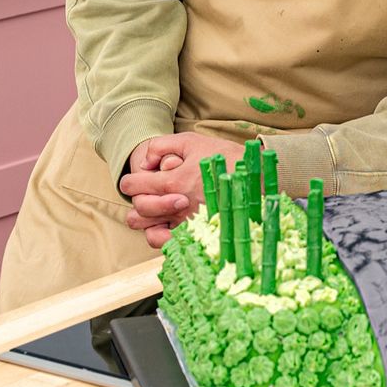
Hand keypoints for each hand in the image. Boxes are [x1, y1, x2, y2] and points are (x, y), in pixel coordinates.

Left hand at [121, 133, 243, 247]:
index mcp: (173, 181)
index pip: (133, 186)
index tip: (133, 180)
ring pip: (148, 230)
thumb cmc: (227, 158)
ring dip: (146, 220)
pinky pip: (167, 244)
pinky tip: (166, 225)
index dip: (129, 182)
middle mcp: (177, 206)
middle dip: (137, 199)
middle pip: (138, 209)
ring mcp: (186, 223)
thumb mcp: (193, 141)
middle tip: (147, 193)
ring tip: (154, 210)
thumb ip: (161, 146)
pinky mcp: (197, 235)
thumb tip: (144, 161)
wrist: (257, 180)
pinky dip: (161, 237)